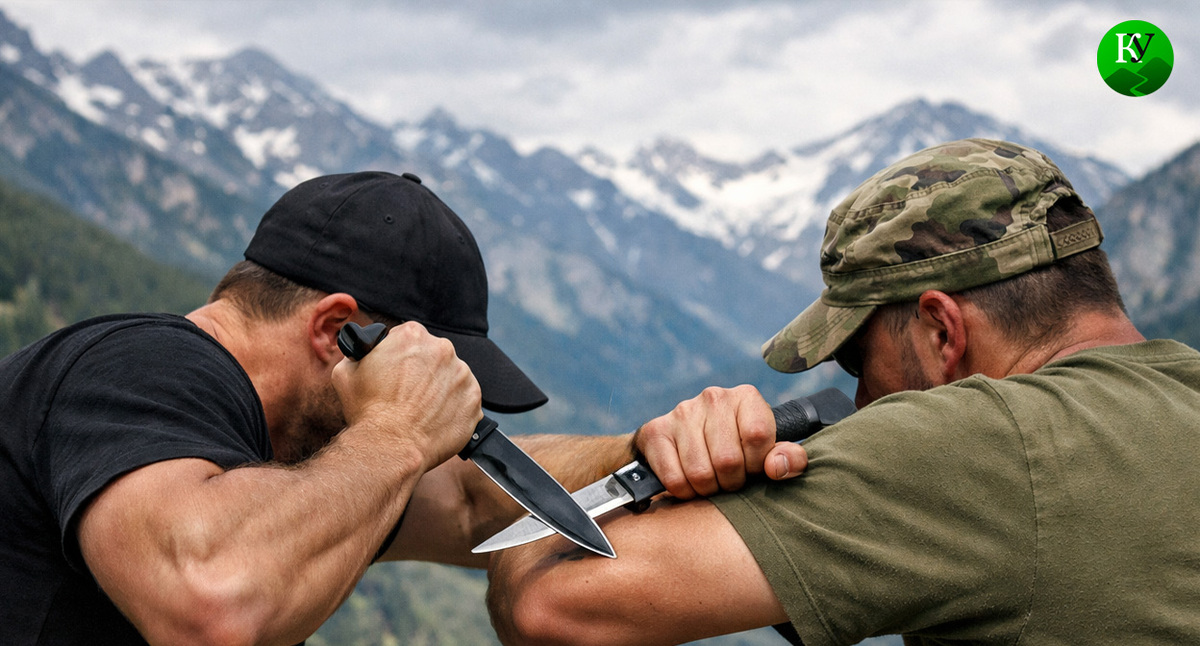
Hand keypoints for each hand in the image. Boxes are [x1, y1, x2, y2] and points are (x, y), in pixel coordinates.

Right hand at [332, 321, 480, 470]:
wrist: (390, 446)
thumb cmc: (367, 411)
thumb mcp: (346, 371)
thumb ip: (360, 352)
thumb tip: (365, 351)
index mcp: (413, 335)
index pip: (410, 337)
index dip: (401, 355)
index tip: (398, 371)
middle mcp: (442, 349)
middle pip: (434, 355)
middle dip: (423, 370)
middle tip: (409, 392)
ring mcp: (462, 374)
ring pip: (451, 376)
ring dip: (440, 388)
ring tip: (422, 409)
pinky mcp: (474, 399)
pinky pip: (466, 399)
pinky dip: (454, 407)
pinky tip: (436, 418)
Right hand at [633, 384, 807, 498]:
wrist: (683, 443)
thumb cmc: (736, 449)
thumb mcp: (767, 451)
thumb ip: (788, 458)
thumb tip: (776, 468)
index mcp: (746, 396)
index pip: (758, 436)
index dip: (757, 464)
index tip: (752, 468)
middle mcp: (713, 397)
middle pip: (728, 460)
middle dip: (731, 482)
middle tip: (729, 480)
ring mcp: (682, 412)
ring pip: (700, 473)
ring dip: (707, 489)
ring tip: (711, 481)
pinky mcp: (656, 431)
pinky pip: (674, 479)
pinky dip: (684, 491)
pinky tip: (689, 481)